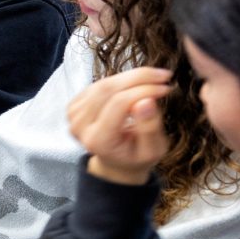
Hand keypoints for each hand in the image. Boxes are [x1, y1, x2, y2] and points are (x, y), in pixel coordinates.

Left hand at [68, 67, 174, 185]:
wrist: (117, 162)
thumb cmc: (136, 157)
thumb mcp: (152, 150)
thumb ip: (149, 128)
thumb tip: (147, 101)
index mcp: (98, 141)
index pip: (119, 103)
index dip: (144, 90)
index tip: (165, 87)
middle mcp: (80, 127)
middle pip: (108, 88)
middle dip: (138, 77)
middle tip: (163, 75)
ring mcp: (74, 115)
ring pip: (104, 82)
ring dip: (131, 76)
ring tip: (154, 78)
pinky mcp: (75, 105)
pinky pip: (99, 83)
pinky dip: (121, 81)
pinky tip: (136, 85)